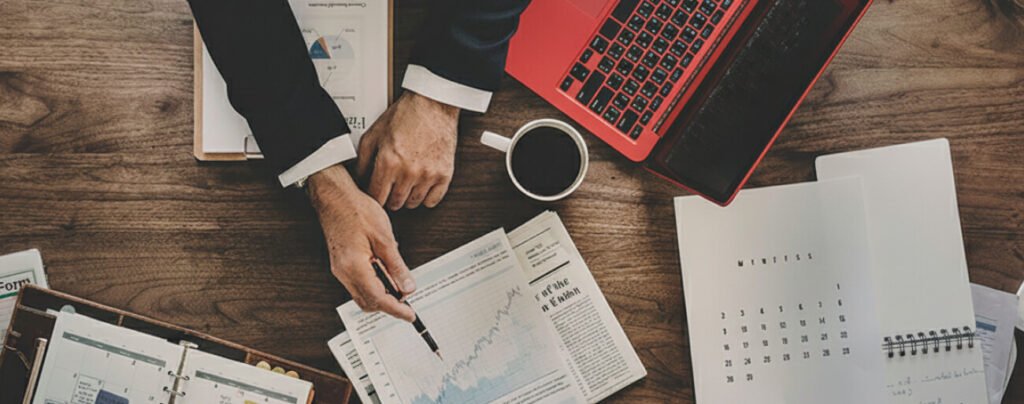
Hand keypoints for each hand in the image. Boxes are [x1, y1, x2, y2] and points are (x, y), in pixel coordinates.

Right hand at [307, 165, 415, 321]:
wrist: (335, 197)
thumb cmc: (355, 210)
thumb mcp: (384, 238)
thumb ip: (396, 266)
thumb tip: (407, 286)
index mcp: (354, 266)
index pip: (378, 299)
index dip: (396, 310)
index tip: (409, 315)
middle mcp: (343, 272)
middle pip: (368, 302)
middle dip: (389, 305)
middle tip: (407, 300)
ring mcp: (340, 269)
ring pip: (362, 295)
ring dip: (381, 295)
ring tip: (399, 285)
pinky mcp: (341, 264)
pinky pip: (358, 284)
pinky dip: (374, 285)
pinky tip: (385, 273)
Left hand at [357, 91, 458, 209]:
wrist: (433, 104)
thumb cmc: (405, 115)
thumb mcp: (375, 133)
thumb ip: (363, 160)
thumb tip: (359, 179)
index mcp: (388, 161)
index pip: (376, 196)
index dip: (373, 197)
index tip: (375, 193)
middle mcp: (408, 171)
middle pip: (394, 203)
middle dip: (389, 198)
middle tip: (390, 187)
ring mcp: (428, 175)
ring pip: (413, 203)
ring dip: (407, 198)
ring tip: (405, 184)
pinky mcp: (444, 174)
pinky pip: (432, 201)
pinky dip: (425, 197)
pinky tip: (421, 186)